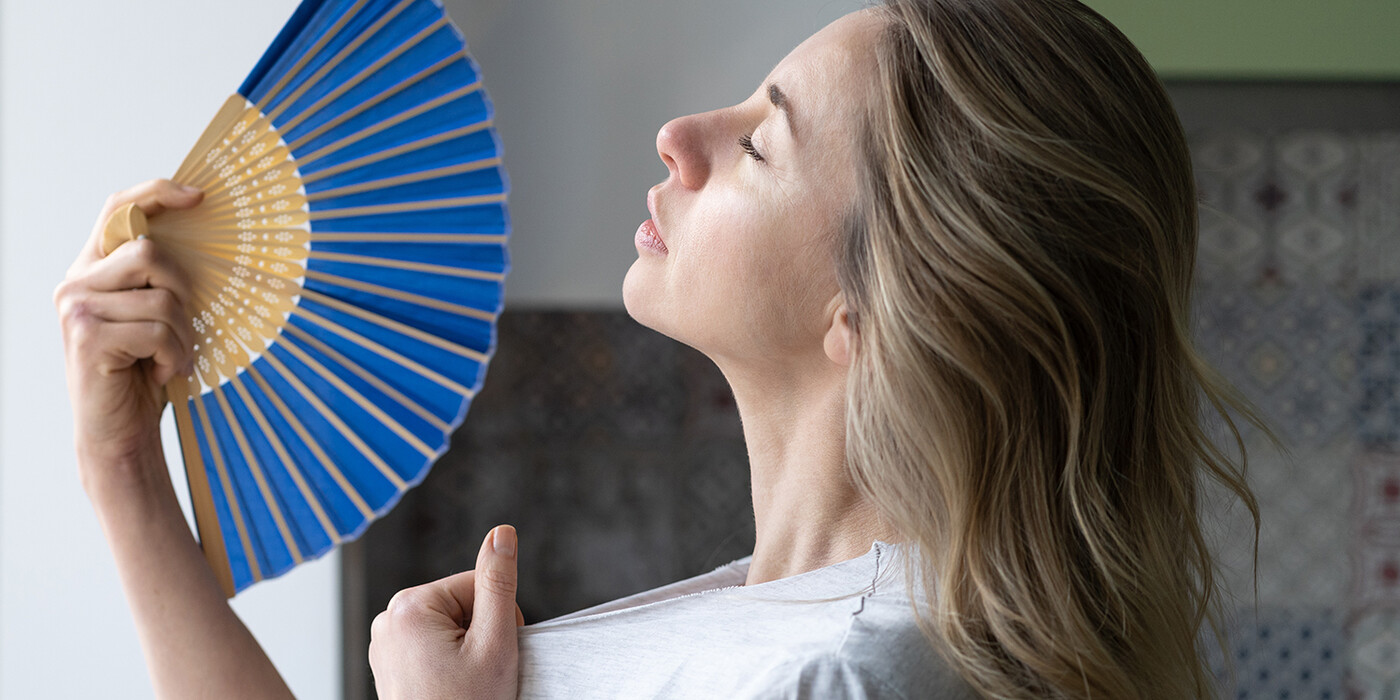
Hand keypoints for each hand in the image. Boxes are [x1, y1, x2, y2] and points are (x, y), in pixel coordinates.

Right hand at [54, 179, 201, 487]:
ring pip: (161, 296)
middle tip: (185, 330)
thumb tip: (206, 239)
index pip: (118, 209)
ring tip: (170, 358)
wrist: (120, 432)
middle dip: (185, 293)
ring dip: (182, 334)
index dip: (157, 193)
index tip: (198, 197)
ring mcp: (77, 308)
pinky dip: (174, 355)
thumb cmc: (143, 372)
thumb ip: (160, 280)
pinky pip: (157, 330)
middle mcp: (77, 282)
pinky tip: (160, 372)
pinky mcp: (87, 337)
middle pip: (151, 253)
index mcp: (93, 269)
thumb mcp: (155, 317)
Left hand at [370, 525, 524, 699]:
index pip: (477, 584)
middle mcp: (389, 619)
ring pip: (450, 624)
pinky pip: (433, 644)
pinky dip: (449, 661)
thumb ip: (498, 583)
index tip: (490, 653)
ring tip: (463, 682)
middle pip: (462, 602)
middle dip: (480, 632)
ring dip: (466, 648)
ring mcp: (386, 642)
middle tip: (478, 672)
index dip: (498, 616)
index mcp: (409, 606)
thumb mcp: (494, 642)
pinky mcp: (390, 661)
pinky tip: (450, 686)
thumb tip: (502, 533)